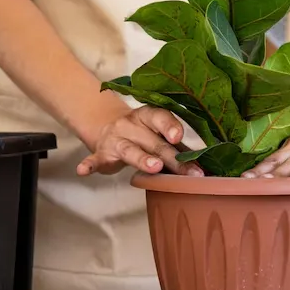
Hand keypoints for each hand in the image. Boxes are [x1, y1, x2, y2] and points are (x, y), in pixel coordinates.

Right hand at [76, 106, 203, 176]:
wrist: (107, 127)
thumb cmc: (143, 134)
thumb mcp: (157, 134)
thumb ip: (177, 146)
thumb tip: (206, 163)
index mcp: (149, 116)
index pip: (161, 118)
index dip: (170, 127)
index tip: (179, 137)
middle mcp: (132, 125)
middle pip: (154, 142)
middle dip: (171, 158)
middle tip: (187, 172)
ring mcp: (115, 139)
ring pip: (130, 150)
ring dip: (142, 159)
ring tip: (155, 167)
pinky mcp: (101, 154)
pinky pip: (94, 159)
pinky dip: (88, 165)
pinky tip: (83, 172)